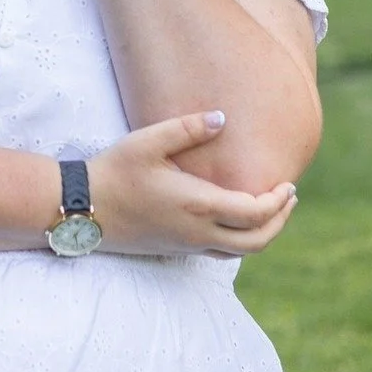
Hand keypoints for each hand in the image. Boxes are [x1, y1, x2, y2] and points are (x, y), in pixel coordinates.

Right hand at [87, 111, 297, 257]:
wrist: (82, 209)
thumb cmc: (115, 172)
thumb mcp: (149, 141)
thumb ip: (188, 128)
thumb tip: (223, 119)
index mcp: (198, 206)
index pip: (256, 214)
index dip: (278, 202)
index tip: (288, 184)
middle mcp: (198, 232)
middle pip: (257, 241)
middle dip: (279, 221)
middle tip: (288, 198)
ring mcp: (187, 245)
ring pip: (240, 252)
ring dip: (263, 233)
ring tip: (271, 209)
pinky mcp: (176, 249)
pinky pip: (221, 253)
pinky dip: (240, 239)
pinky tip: (236, 219)